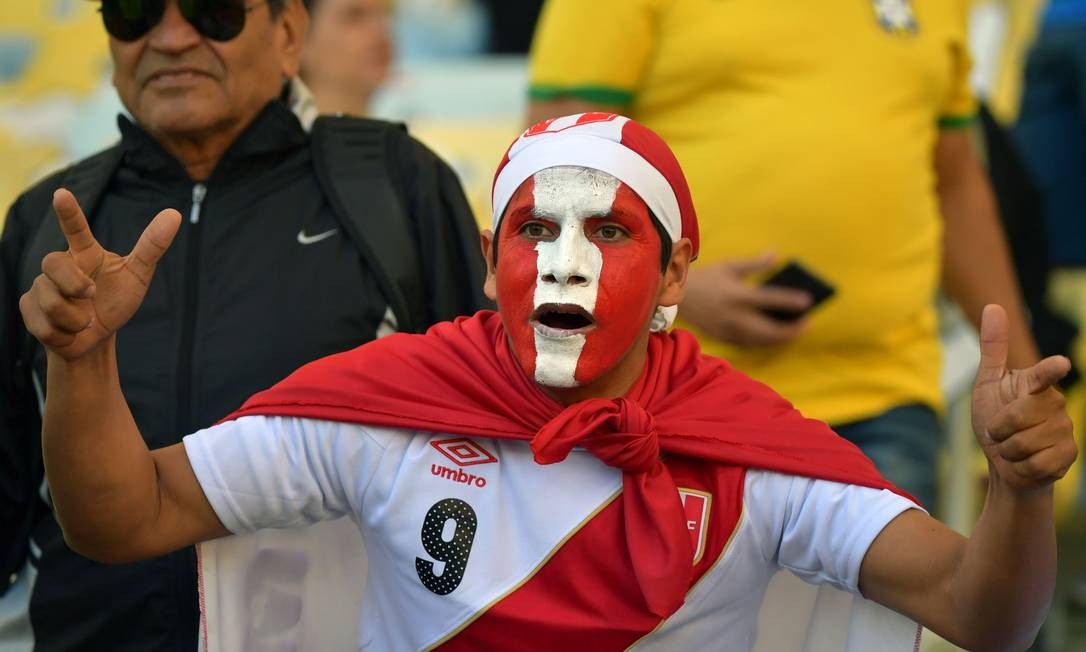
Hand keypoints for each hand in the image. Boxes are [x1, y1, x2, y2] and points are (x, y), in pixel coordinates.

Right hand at [19, 189, 180, 360]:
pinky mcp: (29, 309)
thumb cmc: (116, 301)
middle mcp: (59, 265)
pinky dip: (64, 335)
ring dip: (76, 321)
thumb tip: (174, 213)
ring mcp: (40, 286)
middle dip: (74, 285)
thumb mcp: (138, 276)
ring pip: (51, 303)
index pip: (75, 229)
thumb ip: (152, 246)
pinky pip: (44, 326)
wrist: (96, 338)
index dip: (69, 212)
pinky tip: (68, 332)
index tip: (62, 194)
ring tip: (84, 321)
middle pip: (52, 264)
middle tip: (92, 295)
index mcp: (85, 253)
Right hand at [679, 252, 811, 346]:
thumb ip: (755, 263)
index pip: (770, 299)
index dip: (791, 301)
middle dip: (791, 330)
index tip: (809, 301)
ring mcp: (728, 330)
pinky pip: (749, 345)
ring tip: (795, 331)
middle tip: (806, 324)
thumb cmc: (706, 278)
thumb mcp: (730, 266)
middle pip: (769, 330)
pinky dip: (765, 342)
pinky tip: (776, 337)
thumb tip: (775, 254)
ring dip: (780, 338)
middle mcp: (734, 316)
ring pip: (761, 341)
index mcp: (737, 295)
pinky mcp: (724, 338)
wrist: (678, 296)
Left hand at [972, 304, 1076, 492]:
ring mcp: (1065, 429)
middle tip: (999, 432)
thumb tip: (993, 305)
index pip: (1043, 374)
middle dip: (998, 429)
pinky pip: (1036, 464)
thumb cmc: (996, 419)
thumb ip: (993, 349)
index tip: (1060, 364)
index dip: (1050, 369)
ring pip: (1025, 443)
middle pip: (1019, 417)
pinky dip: (1021, 467)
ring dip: (1009, 450)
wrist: (1005, 461)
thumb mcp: (988, 385)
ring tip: (1013, 447)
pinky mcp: (1069, 453)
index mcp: (1034, 384)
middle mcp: (1055, 403)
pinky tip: (1026, 463)